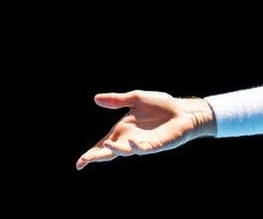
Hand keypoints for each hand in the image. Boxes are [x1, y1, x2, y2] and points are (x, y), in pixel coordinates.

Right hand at [76, 90, 213, 169]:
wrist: (182, 110)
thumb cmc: (161, 106)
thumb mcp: (136, 99)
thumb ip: (117, 100)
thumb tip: (96, 98)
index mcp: (123, 130)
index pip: (103, 144)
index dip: (92, 154)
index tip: (79, 163)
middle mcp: (130, 139)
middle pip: (111, 151)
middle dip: (98, 156)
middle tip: (85, 161)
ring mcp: (143, 143)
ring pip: (126, 150)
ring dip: (116, 149)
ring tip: (106, 146)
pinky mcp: (156, 144)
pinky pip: (144, 148)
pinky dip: (136, 146)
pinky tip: (131, 143)